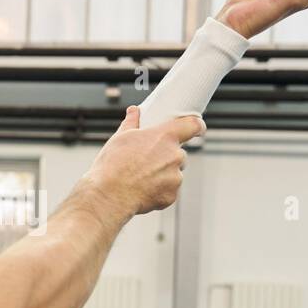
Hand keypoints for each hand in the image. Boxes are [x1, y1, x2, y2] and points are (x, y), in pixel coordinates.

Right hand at [85, 106, 204, 216]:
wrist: (109, 195)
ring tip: (141, 178)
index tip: (198, 128)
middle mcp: (175, 155)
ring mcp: (175, 177)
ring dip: (163, 174)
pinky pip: (169, 190)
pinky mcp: (171, 195)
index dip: (197, 126)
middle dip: (167, 157)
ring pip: (174, 173)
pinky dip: (159, 191)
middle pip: (179, 153)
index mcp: (164, 137)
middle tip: (147, 161)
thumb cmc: (113, 165)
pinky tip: (142, 190)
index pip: (192, 125)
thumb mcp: (120, 138)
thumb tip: (134, 111)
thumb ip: (132, 122)